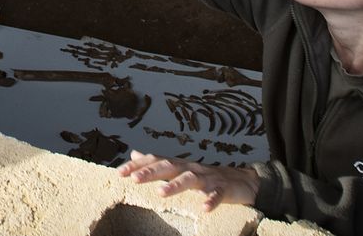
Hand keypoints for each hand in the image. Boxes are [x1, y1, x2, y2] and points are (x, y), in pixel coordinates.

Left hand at [118, 151, 260, 212]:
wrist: (242, 180)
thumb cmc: (206, 176)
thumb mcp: (180, 168)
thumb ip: (158, 162)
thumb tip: (135, 153)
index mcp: (180, 165)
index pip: (156, 160)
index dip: (138, 165)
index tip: (120, 173)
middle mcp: (191, 168)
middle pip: (169, 167)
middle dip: (151, 172)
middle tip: (134, 179)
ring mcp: (208, 178)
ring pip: (191, 179)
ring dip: (176, 185)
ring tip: (162, 193)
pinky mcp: (223, 189)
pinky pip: (217, 195)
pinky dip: (211, 201)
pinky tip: (204, 208)